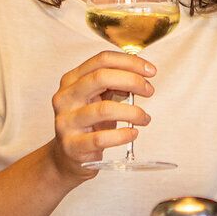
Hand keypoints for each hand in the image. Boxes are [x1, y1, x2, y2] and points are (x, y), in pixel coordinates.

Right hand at [48, 50, 154, 179]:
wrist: (68, 156)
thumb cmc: (88, 123)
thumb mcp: (98, 98)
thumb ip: (115, 84)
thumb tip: (141, 78)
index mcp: (72, 80)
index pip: (102, 60)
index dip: (130, 62)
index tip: (151, 71)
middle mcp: (65, 97)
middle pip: (101, 78)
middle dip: (132, 81)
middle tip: (149, 91)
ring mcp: (66, 121)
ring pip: (104, 109)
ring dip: (132, 112)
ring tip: (144, 118)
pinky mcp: (72, 145)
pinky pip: (101, 138)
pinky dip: (122, 135)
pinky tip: (132, 133)